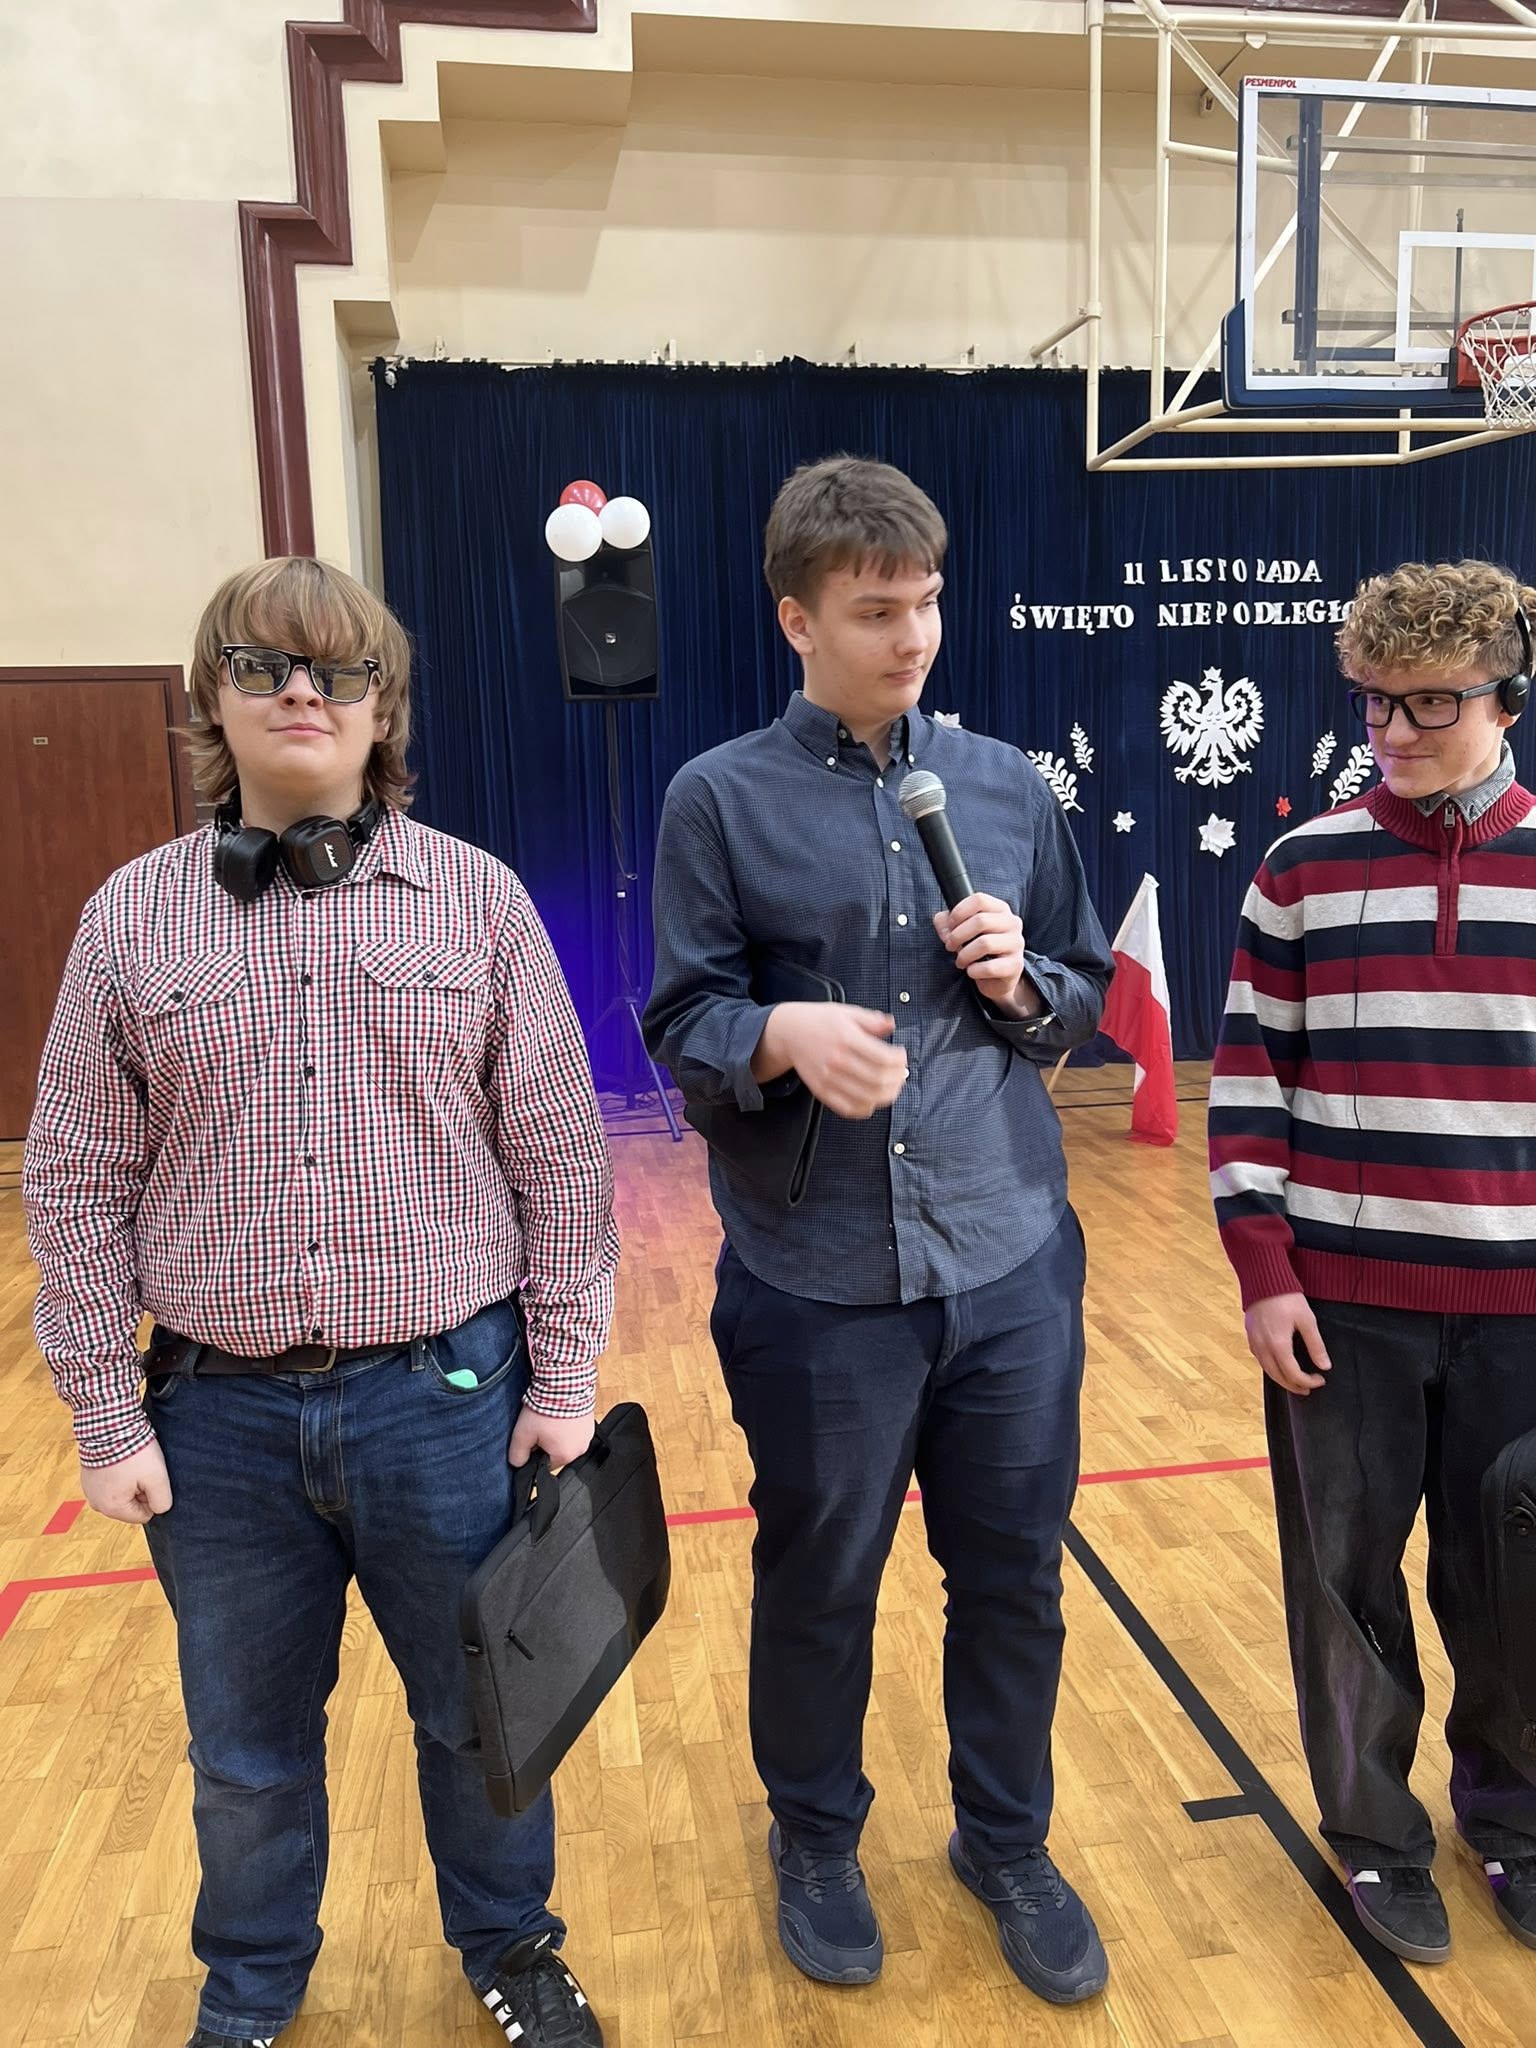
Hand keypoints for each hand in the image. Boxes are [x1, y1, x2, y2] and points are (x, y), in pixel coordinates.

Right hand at [80, 1441, 172, 1523]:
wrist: (110, 1425)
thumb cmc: (134, 1452)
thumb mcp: (157, 1478)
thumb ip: (162, 1501)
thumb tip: (159, 1510)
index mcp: (112, 1508)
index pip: (143, 1515)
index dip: (150, 1496)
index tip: (146, 1477)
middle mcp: (97, 1504)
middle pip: (131, 1505)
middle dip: (139, 1489)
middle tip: (138, 1468)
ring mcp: (90, 1490)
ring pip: (121, 1493)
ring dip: (129, 1480)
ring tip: (129, 1462)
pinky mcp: (88, 1477)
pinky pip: (110, 1482)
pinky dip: (117, 1472)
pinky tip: (120, 1459)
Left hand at [509, 1405, 595, 1470]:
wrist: (563, 1385)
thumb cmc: (545, 1409)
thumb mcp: (522, 1434)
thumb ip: (517, 1454)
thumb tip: (517, 1464)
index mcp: (564, 1456)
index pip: (545, 1465)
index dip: (536, 1451)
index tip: (533, 1437)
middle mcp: (580, 1449)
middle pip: (557, 1452)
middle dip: (548, 1441)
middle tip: (541, 1425)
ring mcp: (588, 1436)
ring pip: (567, 1441)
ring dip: (559, 1432)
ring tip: (551, 1417)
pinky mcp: (591, 1423)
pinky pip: (576, 1429)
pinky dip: (568, 1424)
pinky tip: (560, 1413)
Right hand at [753, 1002, 908, 1119]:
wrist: (789, 1032)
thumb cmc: (819, 1021)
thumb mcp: (847, 1012)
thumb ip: (872, 1020)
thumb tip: (892, 1025)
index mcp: (847, 1038)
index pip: (884, 1058)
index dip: (900, 1061)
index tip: (901, 1056)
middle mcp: (837, 1060)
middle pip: (879, 1080)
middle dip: (898, 1079)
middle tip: (901, 1074)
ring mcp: (828, 1079)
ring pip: (867, 1097)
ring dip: (887, 1095)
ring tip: (892, 1087)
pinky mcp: (821, 1091)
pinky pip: (848, 1108)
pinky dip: (866, 1108)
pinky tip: (873, 1099)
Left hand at [933, 894, 1038, 1013]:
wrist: (997, 978)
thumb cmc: (979, 950)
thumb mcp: (963, 932)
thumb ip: (947, 922)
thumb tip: (941, 921)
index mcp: (1000, 909)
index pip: (979, 900)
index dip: (959, 912)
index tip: (950, 926)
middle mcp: (1012, 923)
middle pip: (980, 921)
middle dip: (957, 936)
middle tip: (950, 946)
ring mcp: (1016, 944)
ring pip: (985, 943)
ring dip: (964, 955)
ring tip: (960, 961)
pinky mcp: (1015, 965)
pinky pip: (990, 967)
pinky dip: (974, 971)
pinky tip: (972, 971)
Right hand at [1244, 1292, 1331, 1395]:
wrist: (1263, 1281)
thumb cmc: (1286, 1298)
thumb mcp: (1307, 1320)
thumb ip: (1316, 1345)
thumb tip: (1325, 1366)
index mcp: (1278, 1345)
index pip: (1293, 1374)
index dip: (1308, 1381)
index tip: (1321, 1379)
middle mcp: (1263, 1348)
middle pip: (1278, 1377)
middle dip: (1294, 1386)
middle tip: (1309, 1388)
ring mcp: (1254, 1343)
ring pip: (1267, 1371)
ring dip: (1282, 1379)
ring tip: (1295, 1381)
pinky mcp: (1250, 1337)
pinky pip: (1260, 1361)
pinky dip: (1272, 1369)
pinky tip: (1280, 1365)